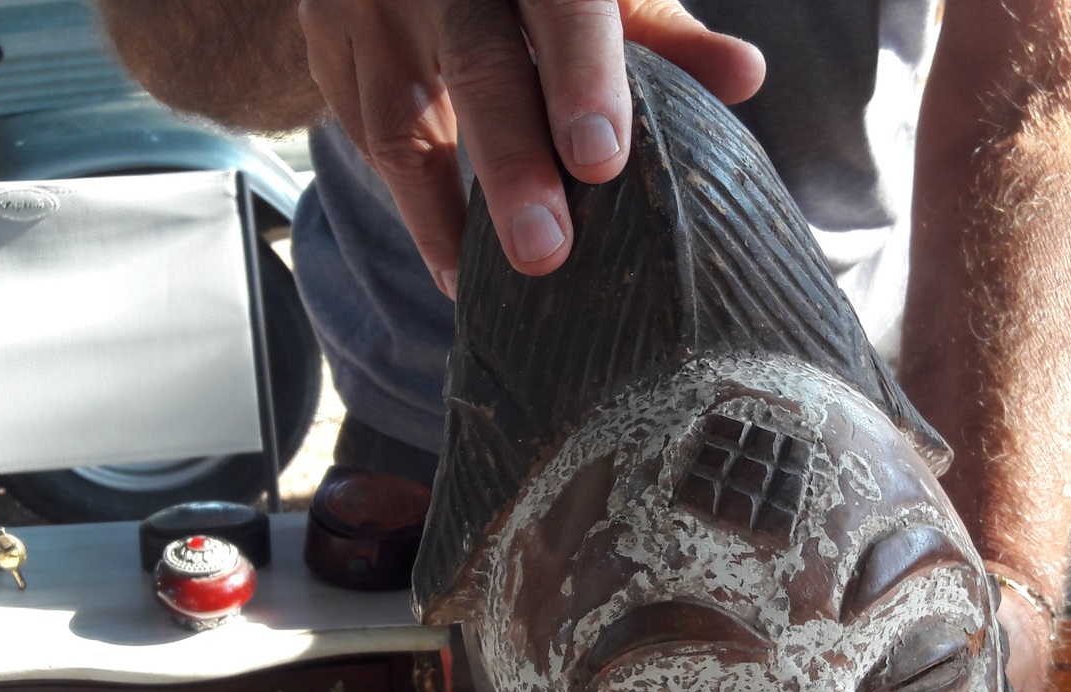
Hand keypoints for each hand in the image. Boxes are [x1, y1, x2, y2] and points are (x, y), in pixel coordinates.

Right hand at [298, 0, 764, 294]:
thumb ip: (660, 35)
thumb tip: (746, 76)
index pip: (562, 4)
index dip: (581, 76)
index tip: (600, 160)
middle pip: (477, 64)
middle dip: (510, 162)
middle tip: (544, 251)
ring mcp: (367, 5)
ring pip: (397, 119)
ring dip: (443, 213)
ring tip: (481, 285)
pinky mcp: (325, 48)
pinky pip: (362, 138)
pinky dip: (411, 206)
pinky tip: (451, 261)